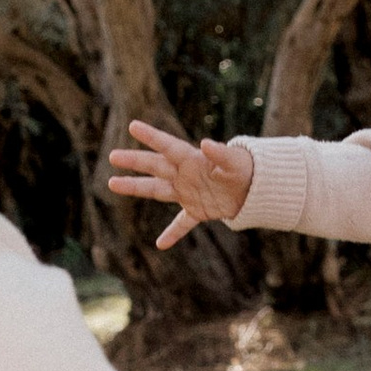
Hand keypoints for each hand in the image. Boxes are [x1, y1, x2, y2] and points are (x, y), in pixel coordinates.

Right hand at [106, 120, 254, 249]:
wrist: (258, 189)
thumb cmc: (246, 169)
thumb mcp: (234, 161)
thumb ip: (220, 153)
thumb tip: (206, 143)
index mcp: (193, 159)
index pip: (168, 146)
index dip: (152, 137)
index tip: (133, 126)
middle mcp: (185, 174)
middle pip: (155, 167)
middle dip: (134, 161)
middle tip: (113, 156)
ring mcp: (188, 192)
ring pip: (157, 190)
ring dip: (136, 187)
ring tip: (112, 183)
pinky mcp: (198, 210)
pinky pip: (182, 223)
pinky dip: (173, 233)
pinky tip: (161, 244)